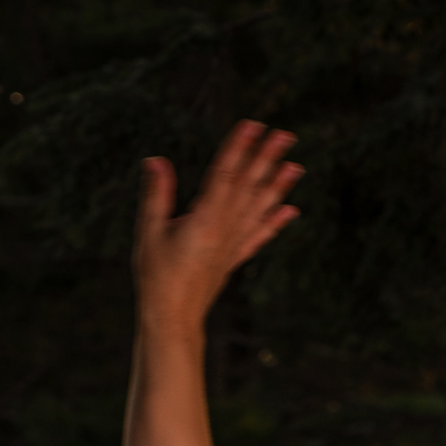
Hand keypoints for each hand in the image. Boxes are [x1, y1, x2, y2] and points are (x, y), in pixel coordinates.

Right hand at [133, 121, 301, 334]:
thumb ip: (156, 195)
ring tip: (296, 166)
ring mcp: (233, 246)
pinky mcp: (234, 260)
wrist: (173, 319)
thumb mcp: (149, 232)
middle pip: (248, 187)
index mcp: (205, 220)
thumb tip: (156, 161)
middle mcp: (225, 231)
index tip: (253, 126)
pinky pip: (259, 237)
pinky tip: (290, 210)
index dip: (239, 148)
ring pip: (259, 209)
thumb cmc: (157, 277)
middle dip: (266, 159)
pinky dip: (276, 223)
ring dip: (278, 186)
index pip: (225, 175)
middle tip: (285, 135)